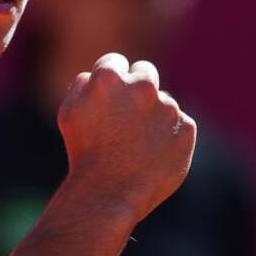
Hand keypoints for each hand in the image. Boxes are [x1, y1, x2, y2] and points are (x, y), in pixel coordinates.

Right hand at [57, 53, 196, 221]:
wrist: (109, 194)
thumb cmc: (83, 154)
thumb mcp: (68, 113)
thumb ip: (83, 84)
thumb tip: (97, 74)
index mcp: (110, 77)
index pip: (114, 61)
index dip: (110, 79)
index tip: (109, 95)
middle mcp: (143, 87)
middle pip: (145, 71)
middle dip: (137, 86)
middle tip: (129, 112)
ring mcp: (168, 107)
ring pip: (163, 102)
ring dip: (153, 115)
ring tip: (137, 145)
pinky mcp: (186, 128)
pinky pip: (179, 125)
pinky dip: (170, 137)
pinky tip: (153, 156)